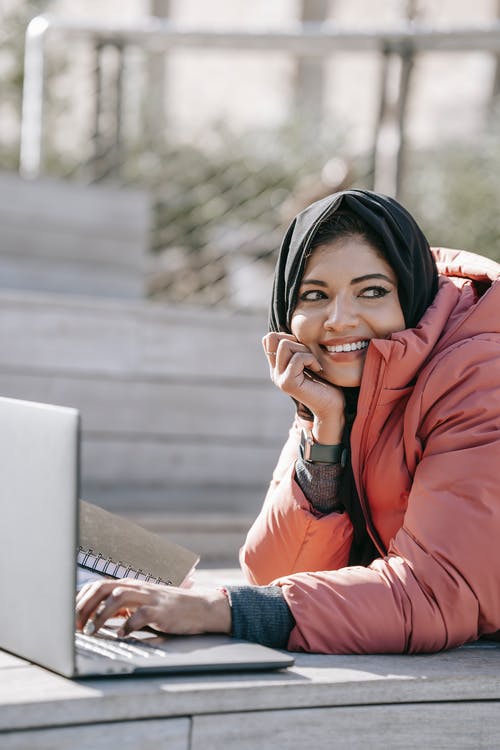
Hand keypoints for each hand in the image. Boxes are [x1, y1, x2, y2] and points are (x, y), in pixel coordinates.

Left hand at [76, 578, 231, 637]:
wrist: (199, 607)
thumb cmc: (168, 608)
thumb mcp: (142, 604)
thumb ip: (122, 607)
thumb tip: (95, 617)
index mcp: (130, 585)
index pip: (97, 586)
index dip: (80, 601)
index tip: (71, 619)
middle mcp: (137, 588)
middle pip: (103, 588)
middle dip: (84, 607)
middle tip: (76, 626)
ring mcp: (149, 597)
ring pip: (118, 597)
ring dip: (100, 615)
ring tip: (91, 631)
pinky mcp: (161, 610)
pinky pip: (140, 615)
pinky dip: (126, 625)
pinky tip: (120, 635)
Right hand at [263, 332, 344, 442]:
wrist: (333, 406)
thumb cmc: (325, 382)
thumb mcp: (308, 360)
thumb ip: (297, 349)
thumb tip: (289, 332)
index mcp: (278, 366)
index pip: (269, 339)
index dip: (287, 336)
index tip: (302, 349)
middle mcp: (275, 371)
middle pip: (274, 338)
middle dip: (296, 341)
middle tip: (309, 357)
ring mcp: (279, 378)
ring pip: (285, 345)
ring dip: (304, 350)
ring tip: (312, 364)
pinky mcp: (287, 383)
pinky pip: (297, 358)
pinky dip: (311, 360)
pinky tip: (316, 369)